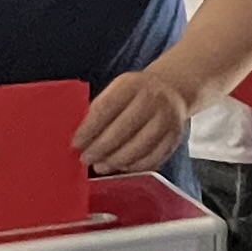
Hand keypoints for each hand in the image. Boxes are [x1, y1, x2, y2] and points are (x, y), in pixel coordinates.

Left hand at [74, 65, 195, 174]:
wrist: (171, 90)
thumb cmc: (135, 94)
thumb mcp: (118, 90)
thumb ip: (100, 110)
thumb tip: (80, 137)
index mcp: (132, 84)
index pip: (107, 108)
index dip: (89, 129)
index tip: (76, 143)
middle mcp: (153, 99)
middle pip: (123, 129)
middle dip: (100, 148)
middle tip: (85, 158)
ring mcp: (167, 119)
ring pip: (138, 147)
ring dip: (115, 161)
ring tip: (100, 165)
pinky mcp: (175, 138)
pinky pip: (152, 158)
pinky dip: (133, 166)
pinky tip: (120, 166)